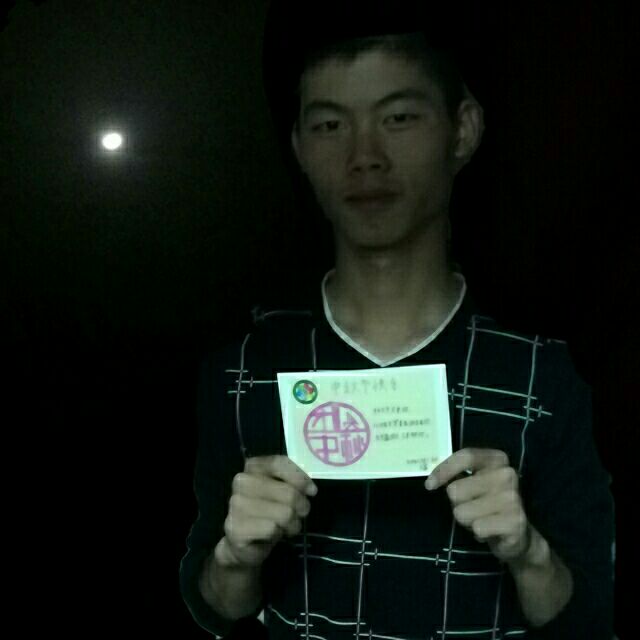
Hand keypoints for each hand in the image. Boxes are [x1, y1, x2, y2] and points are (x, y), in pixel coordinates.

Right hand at [215, 455, 317, 568]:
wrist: (244, 544)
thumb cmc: (268, 513)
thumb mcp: (281, 492)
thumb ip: (293, 483)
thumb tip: (311, 489)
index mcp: (253, 467)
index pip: (279, 463)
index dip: (300, 478)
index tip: (312, 491)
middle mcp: (241, 481)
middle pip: (288, 492)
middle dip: (301, 507)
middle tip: (298, 515)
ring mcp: (236, 504)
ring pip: (284, 513)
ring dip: (292, 524)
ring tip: (285, 526)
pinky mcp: (236, 527)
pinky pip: (272, 529)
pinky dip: (278, 534)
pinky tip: (271, 534)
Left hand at [425, 448, 531, 563]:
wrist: (518, 534)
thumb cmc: (488, 504)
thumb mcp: (474, 483)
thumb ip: (457, 475)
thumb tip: (431, 482)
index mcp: (496, 459)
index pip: (466, 456)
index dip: (444, 469)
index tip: (430, 485)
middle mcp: (507, 474)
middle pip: (455, 489)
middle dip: (457, 503)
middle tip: (472, 507)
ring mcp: (512, 498)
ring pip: (462, 512)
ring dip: (467, 520)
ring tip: (481, 519)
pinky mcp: (515, 521)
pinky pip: (477, 527)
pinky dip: (479, 533)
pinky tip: (490, 531)